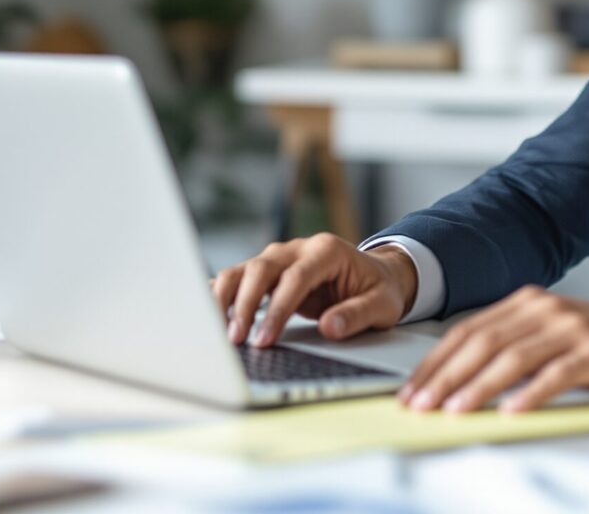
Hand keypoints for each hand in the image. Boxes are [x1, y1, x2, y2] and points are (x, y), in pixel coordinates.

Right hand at [209, 233, 418, 346]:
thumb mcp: (382, 305)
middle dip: (245, 304)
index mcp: (327, 250)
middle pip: (261, 268)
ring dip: (226, 300)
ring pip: (242, 270)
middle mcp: (298, 248)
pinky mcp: (267, 272)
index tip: (265, 339)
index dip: (277, 309)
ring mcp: (279, 258)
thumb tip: (330, 328)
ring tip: (220, 333)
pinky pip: (238, 279)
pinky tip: (206, 314)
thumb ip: (358, 315)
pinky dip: (221, 294)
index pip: (295, 277)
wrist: (375, 275)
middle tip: (236, 339)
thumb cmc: (378, 290)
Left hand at [400, 286, 588, 414]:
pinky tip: (511, 411)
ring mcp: (573, 327)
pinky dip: (530, 393)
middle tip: (419, 405)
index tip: (411, 390)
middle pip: (483, 342)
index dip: (436, 361)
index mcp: (530, 303)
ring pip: (513, 357)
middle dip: (445, 376)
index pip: (469, 331)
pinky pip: (557, 373)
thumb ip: (516, 347)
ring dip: (478, 386)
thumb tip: (462, 380)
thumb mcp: (556, 338)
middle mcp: (547, 309)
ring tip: (453, 410)